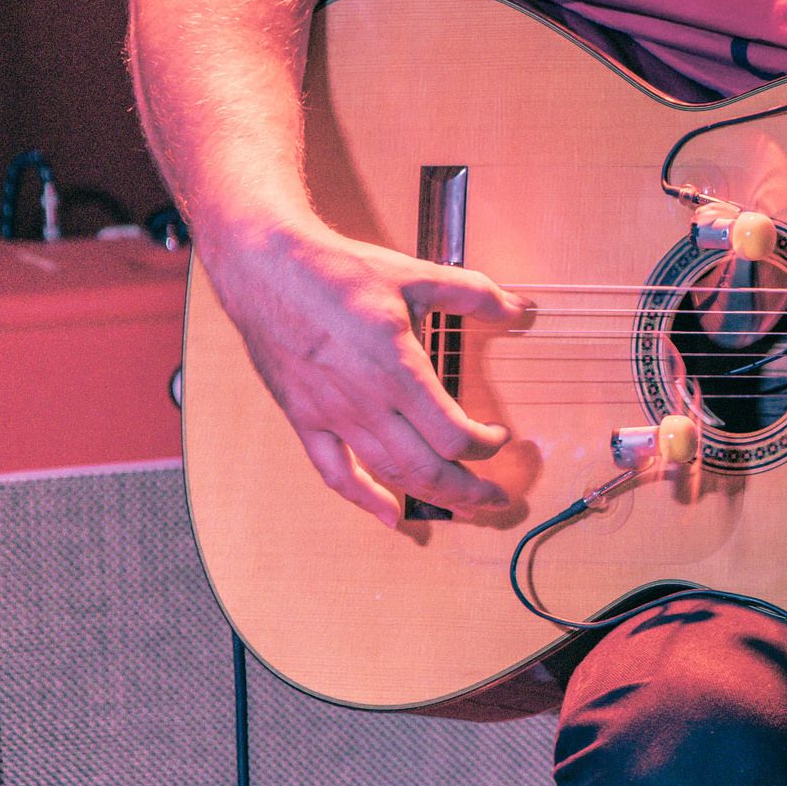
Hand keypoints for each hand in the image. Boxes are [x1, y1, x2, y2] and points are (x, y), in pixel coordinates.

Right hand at [198, 215, 529, 526]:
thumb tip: (520, 308)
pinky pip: (334, 473)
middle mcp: (366, 403)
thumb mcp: (417, 276)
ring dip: (430, 500)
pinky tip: (389, 517)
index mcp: (399, 371)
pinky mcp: (304, 418)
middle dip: (469, 492)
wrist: (267, 268)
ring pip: (388, 476)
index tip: (499, 437)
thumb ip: (474, 295)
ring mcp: (332, 416)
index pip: (454, 435)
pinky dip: (364, 501)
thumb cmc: (338, 271)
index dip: (485, 445)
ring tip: (460, 510)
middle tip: (497, 499)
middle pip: (427, 470)